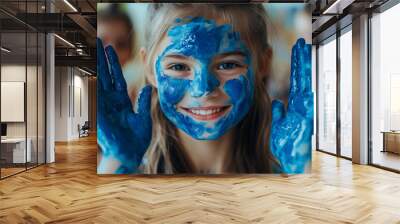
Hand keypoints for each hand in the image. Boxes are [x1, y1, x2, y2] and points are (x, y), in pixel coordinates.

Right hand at [97, 38, 151, 173]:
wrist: (130, 154)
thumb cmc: (137, 140)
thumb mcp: (144, 118)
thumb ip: (144, 102)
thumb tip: (149, 87)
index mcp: (123, 101)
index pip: (118, 77)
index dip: (114, 63)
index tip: (111, 48)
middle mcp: (113, 101)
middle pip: (107, 74)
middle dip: (104, 58)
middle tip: (100, 40)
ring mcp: (106, 105)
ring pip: (102, 80)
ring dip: (99, 65)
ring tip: (97, 48)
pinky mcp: (102, 113)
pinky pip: (98, 95)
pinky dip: (95, 82)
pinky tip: (94, 68)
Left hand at [270, 38, 312, 173]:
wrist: (286, 162)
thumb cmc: (282, 144)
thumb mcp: (277, 125)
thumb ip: (278, 113)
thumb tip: (277, 102)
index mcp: (293, 105)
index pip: (294, 80)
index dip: (295, 65)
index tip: (295, 49)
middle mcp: (300, 107)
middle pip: (301, 79)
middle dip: (300, 61)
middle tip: (301, 42)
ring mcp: (303, 114)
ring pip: (304, 88)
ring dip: (304, 71)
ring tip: (303, 53)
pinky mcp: (303, 125)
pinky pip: (304, 108)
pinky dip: (305, 96)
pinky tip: (305, 84)